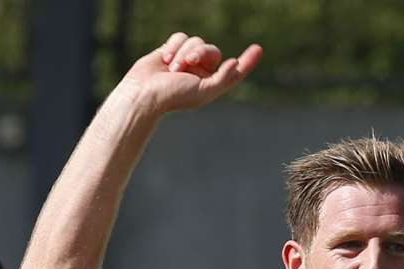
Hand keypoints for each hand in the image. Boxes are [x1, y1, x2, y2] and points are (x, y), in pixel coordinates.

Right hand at [122, 32, 262, 114]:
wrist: (145, 92)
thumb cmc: (174, 96)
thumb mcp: (204, 91)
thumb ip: (223, 79)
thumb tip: (235, 64)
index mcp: (211, 83)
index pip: (234, 69)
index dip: (246, 60)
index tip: (258, 49)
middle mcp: (201, 71)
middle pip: (211, 50)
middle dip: (200, 53)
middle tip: (188, 64)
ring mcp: (186, 59)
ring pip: (195, 41)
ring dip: (184, 52)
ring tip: (172, 68)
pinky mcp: (171, 50)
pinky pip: (180, 37)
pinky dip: (174, 46)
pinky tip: (164, 59)